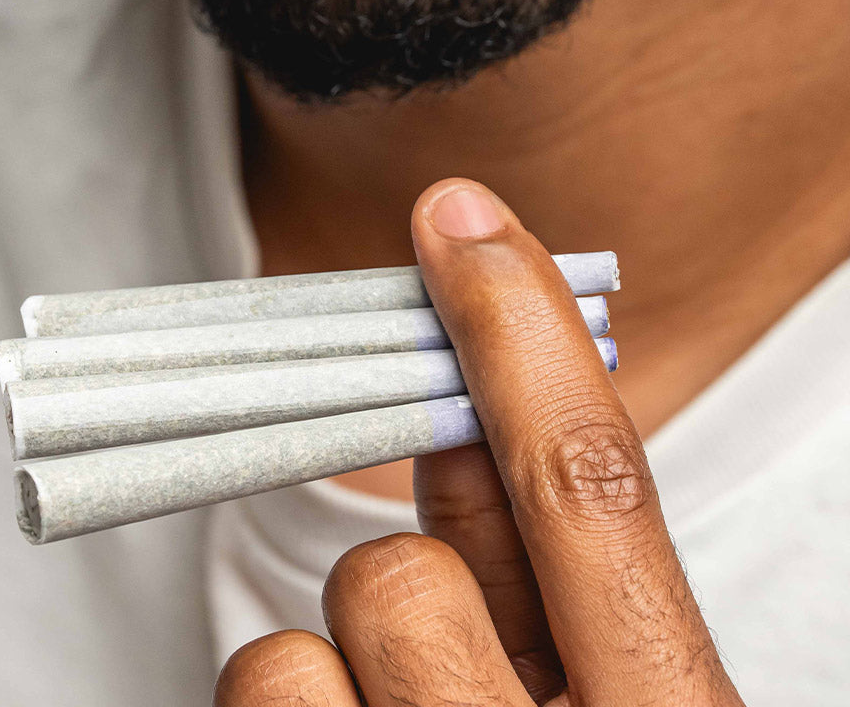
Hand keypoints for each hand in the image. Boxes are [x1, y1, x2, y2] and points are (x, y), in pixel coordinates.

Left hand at [214, 178, 744, 706]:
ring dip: (348, 650)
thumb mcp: (621, 686)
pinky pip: (259, 687)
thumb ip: (548, 558)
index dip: (518, 335)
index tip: (461, 221)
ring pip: (318, 630)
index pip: (589, 488)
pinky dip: (291, 701)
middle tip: (447, 636)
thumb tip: (470, 406)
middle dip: (415, 571)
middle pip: (409, 570)